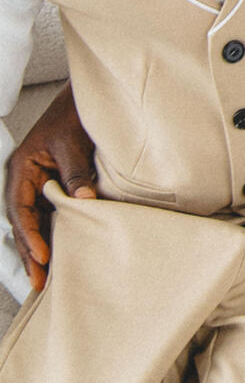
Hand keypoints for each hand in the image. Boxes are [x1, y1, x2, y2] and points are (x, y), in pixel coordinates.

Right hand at [4, 83, 96, 293]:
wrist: (85, 100)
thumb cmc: (74, 115)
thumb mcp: (72, 142)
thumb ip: (76, 172)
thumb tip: (84, 201)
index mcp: (22, 168)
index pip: (20, 209)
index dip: (30, 235)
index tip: (43, 255)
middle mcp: (25, 180)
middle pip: (23, 223)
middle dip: (29, 253)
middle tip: (39, 282)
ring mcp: (39, 185)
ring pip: (35, 224)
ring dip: (39, 248)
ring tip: (46, 278)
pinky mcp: (55, 188)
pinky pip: (49, 216)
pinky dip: (53, 235)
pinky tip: (60, 254)